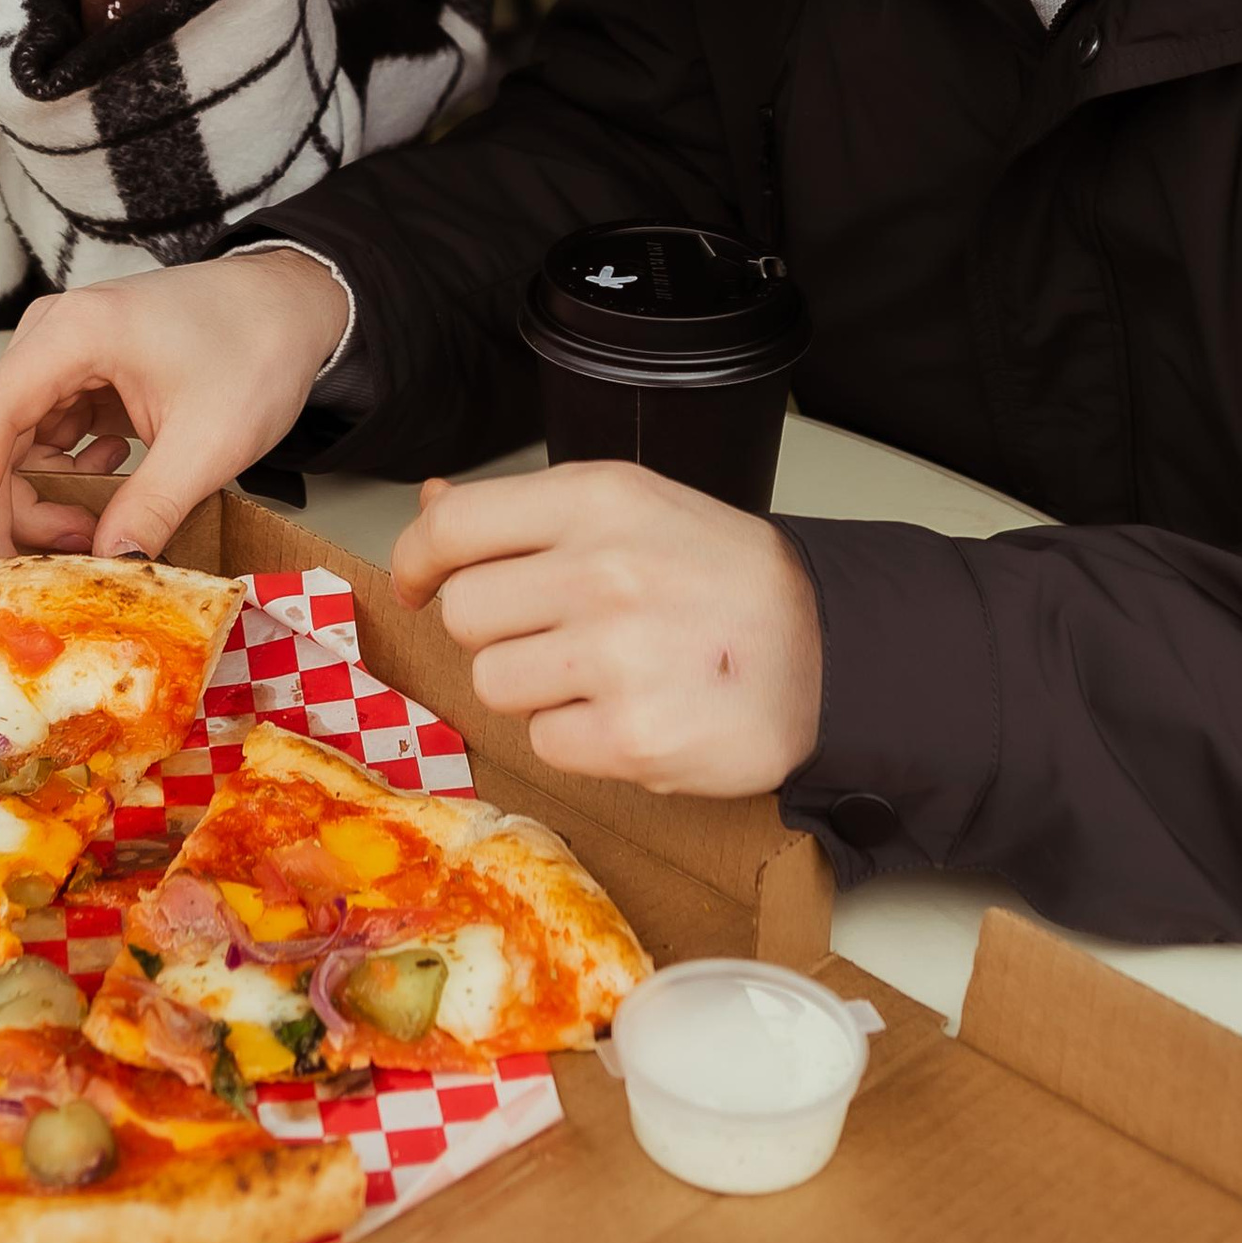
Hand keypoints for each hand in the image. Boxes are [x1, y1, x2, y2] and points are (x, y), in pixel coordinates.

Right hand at [0, 247, 351, 561]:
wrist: (292, 305)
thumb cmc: (257, 348)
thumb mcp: (211, 441)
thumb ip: (152, 506)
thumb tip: (107, 565)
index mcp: (74, 333)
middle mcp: (53, 335)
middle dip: (18, 510)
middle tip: (71, 558)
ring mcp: (65, 353)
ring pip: (17, 445)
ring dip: (45, 498)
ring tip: (101, 524)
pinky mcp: (82, 374)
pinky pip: (48, 438)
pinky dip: (67, 477)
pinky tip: (113, 480)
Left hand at [391, 463, 824, 799]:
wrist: (825, 647)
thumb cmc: (720, 574)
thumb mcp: (631, 508)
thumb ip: (527, 512)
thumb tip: (430, 503)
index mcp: (597, 499)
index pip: (454, 525)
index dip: (416, 558)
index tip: (417, 580)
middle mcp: (602, 569)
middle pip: (464, 613)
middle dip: (493, 630)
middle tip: (550, 631)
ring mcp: (617, 656)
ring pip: (494, 683)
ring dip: (532, 688)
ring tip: (595, 673)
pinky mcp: (634, 737)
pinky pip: (544, 743)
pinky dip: (576, 737)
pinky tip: (626, 710)